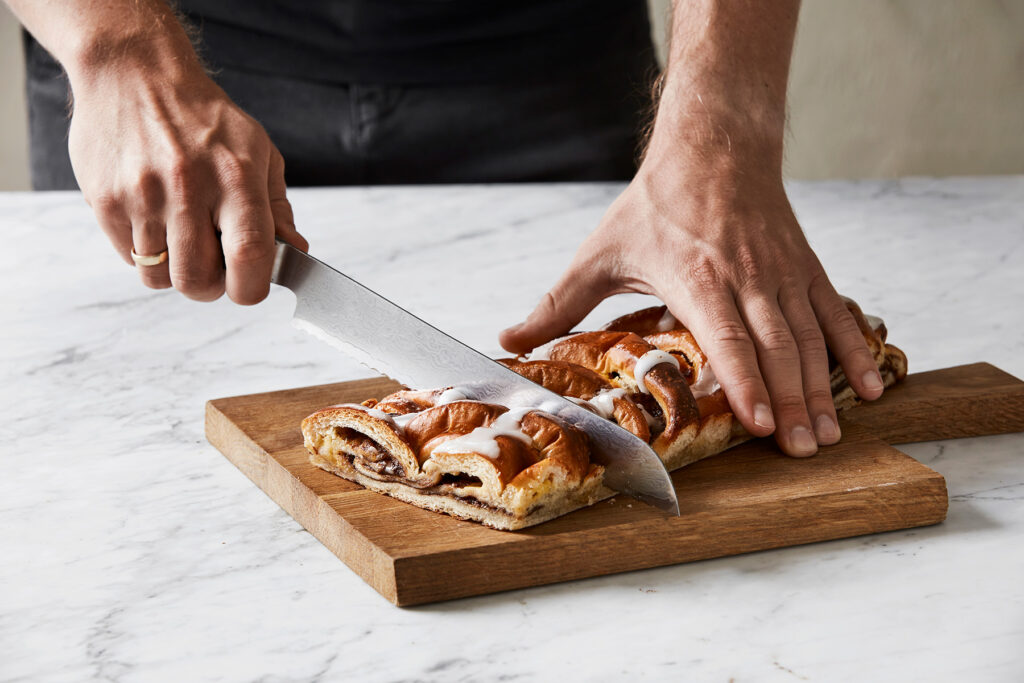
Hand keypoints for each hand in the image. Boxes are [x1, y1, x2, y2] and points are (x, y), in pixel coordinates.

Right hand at [68, 52, 306, 302]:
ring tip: (182, 238)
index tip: (250, 286)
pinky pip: (130, 258)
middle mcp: (188, 187)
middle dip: (211, 288)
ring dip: (175, 271)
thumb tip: (296, 252)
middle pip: (198, 281)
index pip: (249, 255)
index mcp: (235, 177)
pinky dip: (146, 253)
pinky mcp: (106, 200)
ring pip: (159, 277)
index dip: (252, 287)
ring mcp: (142, 195)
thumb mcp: (257, 151)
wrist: (135, 73)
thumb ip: (277, 208)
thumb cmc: (204, 117)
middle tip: (214, 268)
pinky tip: (155, 222)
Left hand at [499, 152, 885, 456]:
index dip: (745, 380)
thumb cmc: (655, 204)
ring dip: (822, 388)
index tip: (761, 423)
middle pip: (776, 347)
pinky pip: (836, 312)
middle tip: (804, 451)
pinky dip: (857, 348)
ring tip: (830, 434)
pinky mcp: (805, 267)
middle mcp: (747, 279)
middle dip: (792, 402)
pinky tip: (872, 384)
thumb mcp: (599, 252)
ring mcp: (782, 273)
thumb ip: (558, 301)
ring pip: (810, 337)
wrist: (714, 146)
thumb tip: (508, 338)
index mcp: (696, 278)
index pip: (727, 337)